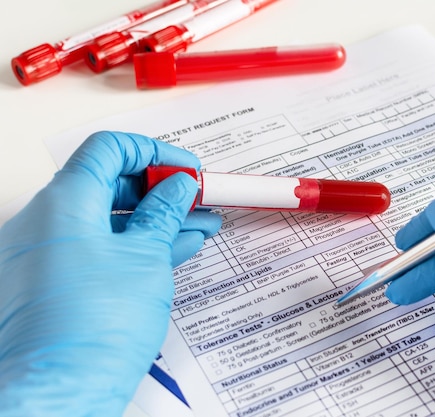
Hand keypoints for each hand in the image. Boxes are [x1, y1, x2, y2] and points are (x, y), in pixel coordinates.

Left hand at [0, 132, 221, 415]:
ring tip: (198, 224)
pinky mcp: (56, 281)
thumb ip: (164, 214)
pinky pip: (99, 248)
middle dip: (159, 188)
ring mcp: (48, 252)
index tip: (185, 169)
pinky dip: (135, 244)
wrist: (60, 393)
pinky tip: (175, 248)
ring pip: (108, 218)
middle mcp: (47, 221)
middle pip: (109, 182)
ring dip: (155, 219)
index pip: (109, 148)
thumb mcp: (146, 258)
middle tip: (195, 198)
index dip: (153, 152)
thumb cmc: (93, 328)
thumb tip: (177, 188)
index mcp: (64, 202)